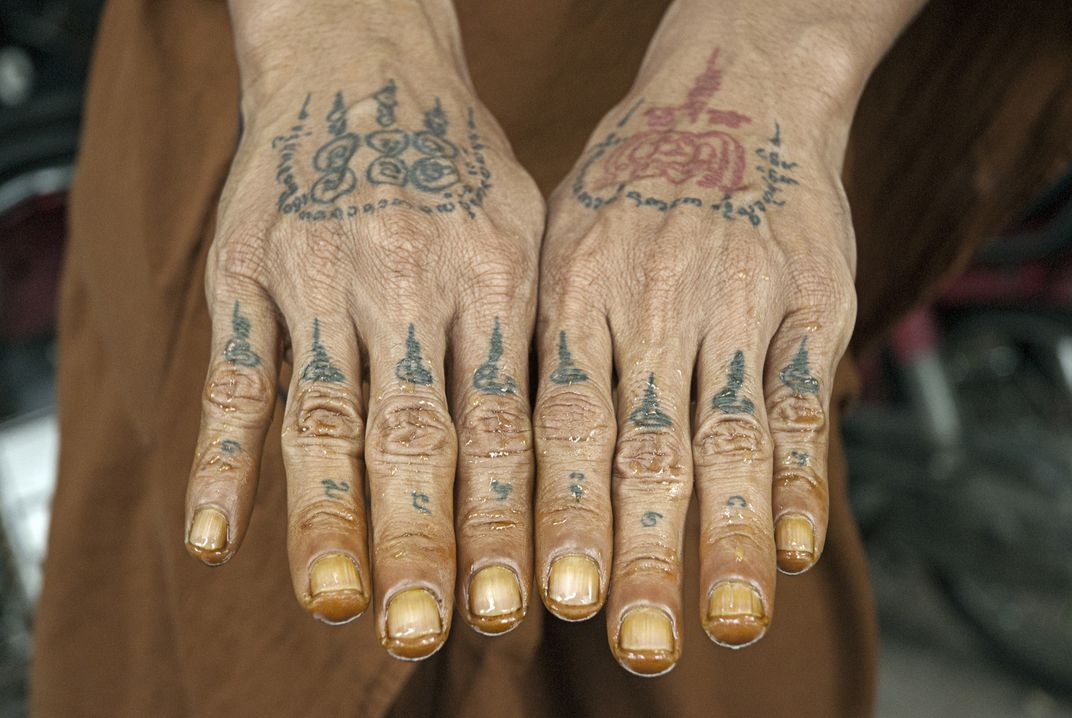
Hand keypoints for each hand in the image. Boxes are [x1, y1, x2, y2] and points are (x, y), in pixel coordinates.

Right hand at [183, 5, 544, 659]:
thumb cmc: (458, 157)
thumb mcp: (525, 226)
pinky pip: (231, 378)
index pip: (502, 421)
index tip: (513, 600)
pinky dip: (221, 463)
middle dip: (423, 538)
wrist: (362, 59)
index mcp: (490, 272)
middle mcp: (405, 277)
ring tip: (339, 602)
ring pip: (320, 418)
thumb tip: (555, 454)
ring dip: (328, 518)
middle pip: (414, 433)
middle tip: (427, 630)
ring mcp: (316, 276)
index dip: (506, 517)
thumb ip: (527, 334)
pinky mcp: (245, 272)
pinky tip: (213, 539)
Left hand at [533, 43, 857, 674]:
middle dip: (639, 552)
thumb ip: (536, 344)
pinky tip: (791, 550)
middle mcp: (652, 294)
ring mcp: (738, 295)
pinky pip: (803, 397)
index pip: (557, 423)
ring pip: (730, 436)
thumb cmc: (624, 186)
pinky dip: (801, 478)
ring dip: (726, 538)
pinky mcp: (813, 295)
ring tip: (724, 626)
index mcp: (572, 286)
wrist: (732, 91)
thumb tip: (494, 466)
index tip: (543, 599)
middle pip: (643, 445)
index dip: (553, 514)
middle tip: (639, 644)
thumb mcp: (555, 239)